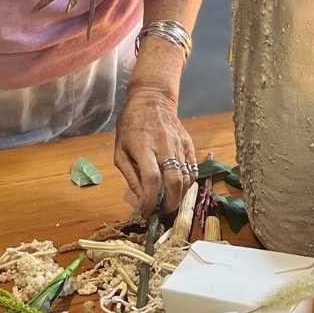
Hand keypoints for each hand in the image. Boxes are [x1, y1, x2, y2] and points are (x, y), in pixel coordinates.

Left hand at [114, 83, 195, 216]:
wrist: (152, 100)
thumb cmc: (130, 126)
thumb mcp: (120, 151)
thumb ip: (130, 176)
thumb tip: (141, 198)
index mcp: (143, 148)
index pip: (151, 179)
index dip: (150, 200)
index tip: (147, 211)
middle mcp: (164, 147)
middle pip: (174, 181)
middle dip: (170, 203)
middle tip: (163, 212)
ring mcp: (179, 145)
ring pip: (186, 178)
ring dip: (180, 196)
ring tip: (170, 202)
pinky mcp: (189, 143)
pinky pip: (193, 169)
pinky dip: (188, 183)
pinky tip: (180, 188)